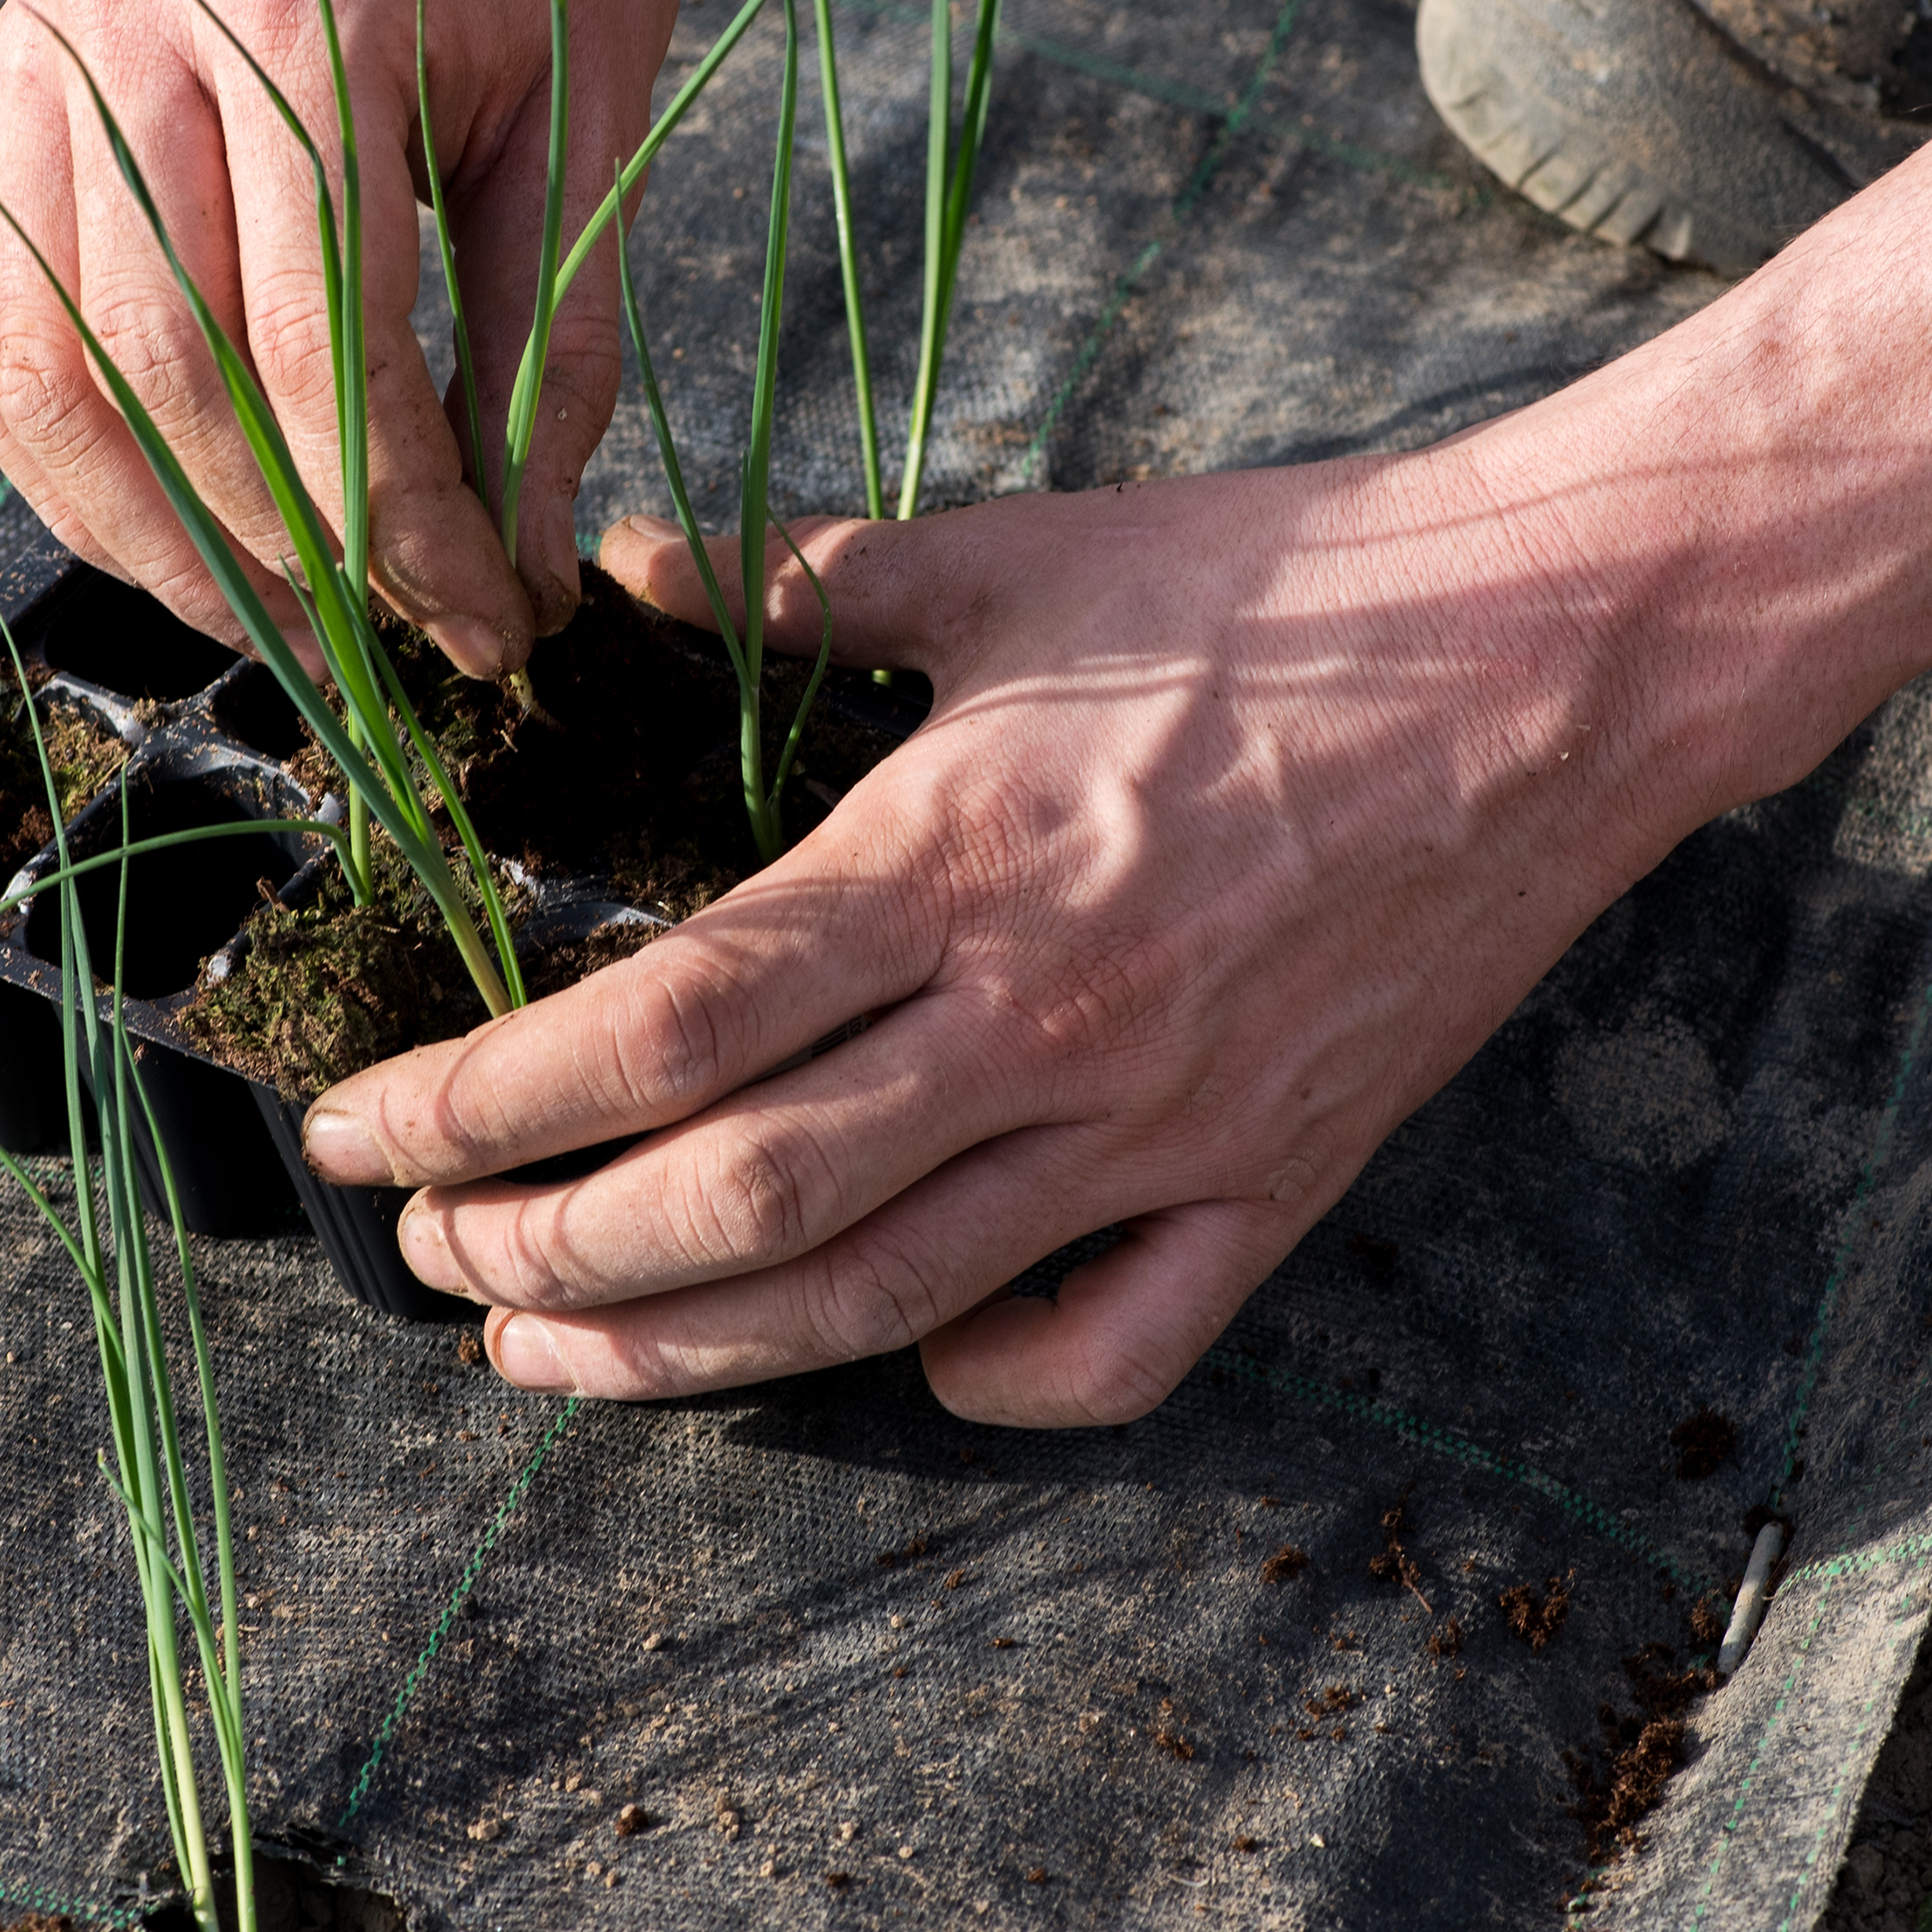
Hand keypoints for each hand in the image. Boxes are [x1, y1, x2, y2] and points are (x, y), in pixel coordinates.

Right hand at [0, 0, 689, 678]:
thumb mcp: (597, 119)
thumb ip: (546, 346)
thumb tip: (511, 574)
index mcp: (299, 18)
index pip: (329, 351)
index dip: (402, 525)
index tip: (480, 628)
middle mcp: (134, 22)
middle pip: (175, 376)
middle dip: (287, 552)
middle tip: (387, 654)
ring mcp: (44, 41)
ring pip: (52, 369)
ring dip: (153, 534)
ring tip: (272, 623)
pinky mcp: (7, 73)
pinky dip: (69, 449)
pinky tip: (166, 527)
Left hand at [291, 457, 1696, 1425]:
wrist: (1568, 652)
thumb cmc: (1285, 587)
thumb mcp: (1019, 554)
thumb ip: (803, 581)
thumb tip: (622, 572)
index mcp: (952, 858)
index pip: (658, 1026)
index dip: (483, 1101)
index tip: (362, 1129)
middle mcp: (1042, 1021)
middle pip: (734, 1199)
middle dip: (542, 1257)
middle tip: (427, 1261)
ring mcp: (1167, 1124)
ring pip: (882, 1300)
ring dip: (687, 1352)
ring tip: (549, 1358)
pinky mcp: (1280, 1177)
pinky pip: (1115, 1345)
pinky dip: (985, 1377)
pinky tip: (893, 1361)